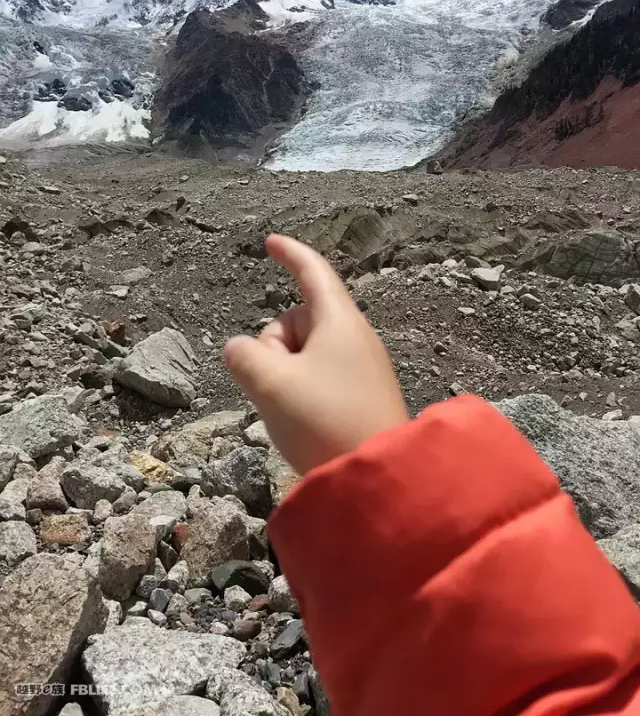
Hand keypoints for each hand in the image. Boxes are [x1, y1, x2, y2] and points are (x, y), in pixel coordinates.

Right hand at [224, 234, 408, 474]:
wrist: (376, 478)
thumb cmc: (324, 421)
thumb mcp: (270, 384)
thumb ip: (244, 357)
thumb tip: (241, 350)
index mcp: (339, 321)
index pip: (312, 273)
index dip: (290, 254)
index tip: (271, 242)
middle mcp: (355, 337)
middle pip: (297, 321)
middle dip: (274, 347)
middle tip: (277, 387)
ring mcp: (362, 368)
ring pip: (304, 354)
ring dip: (285, 374)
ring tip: (293, 412)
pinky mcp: (363, 395)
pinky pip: (320, 378)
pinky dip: (301, 391)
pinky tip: (306, 424)